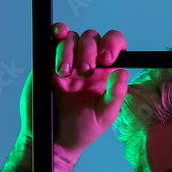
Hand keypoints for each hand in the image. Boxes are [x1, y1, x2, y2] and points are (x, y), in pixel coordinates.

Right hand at [18, 24, 128, 157]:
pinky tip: (58, 35)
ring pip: (73, 37)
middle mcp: (89, 63)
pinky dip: (58, 32)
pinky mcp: (49, 61)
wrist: (54, 139)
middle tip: (84, 72)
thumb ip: (115, 96)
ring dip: (70, 50)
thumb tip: (122, 72)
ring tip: (64, 73)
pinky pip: (55, 39)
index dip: (112, 44)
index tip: (106, 59)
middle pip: (92, 38)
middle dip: (89, 51)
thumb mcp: (104, 116)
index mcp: (106, 74)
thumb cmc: (82, 130)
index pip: (115, 46)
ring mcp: (69, 61)